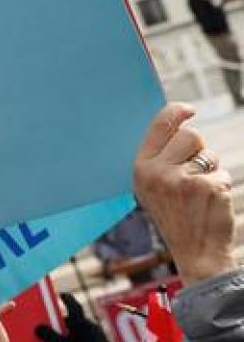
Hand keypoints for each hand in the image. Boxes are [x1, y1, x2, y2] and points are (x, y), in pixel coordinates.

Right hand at [34, 294, 108, 341]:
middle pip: (75, 321)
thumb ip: (49, 335)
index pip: (73, 305)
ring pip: (80, 334)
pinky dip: (78, 341)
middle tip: (52, 325)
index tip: (61, 294)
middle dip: (63, 323)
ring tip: (59, 340)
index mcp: (82, 322)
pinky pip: (86, 341)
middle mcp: (91, 328)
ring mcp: (98, 339)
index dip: (66, 299)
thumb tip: (39, 327)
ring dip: (69, 336)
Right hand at [132, 103, 236, 283]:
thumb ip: (160, 158)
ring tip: (200, 191)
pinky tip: (211, 204)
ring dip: (211, 168)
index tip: (189, 109)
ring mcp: (182, 179)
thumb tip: (177, 124)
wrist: (196, 253)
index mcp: (140, 168)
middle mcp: (157, 172)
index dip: (176, 111)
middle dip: (199, 149)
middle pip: (190, 136)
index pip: (160, 126)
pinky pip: (222, 174)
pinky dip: (221, 186)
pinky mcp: (207, 187)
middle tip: (194, 172)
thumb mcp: (153, 187)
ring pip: (209, 154)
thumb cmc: (176, 216)